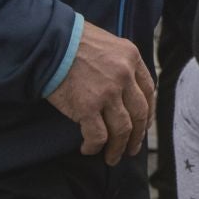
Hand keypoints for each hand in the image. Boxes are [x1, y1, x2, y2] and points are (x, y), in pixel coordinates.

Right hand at [44, 23, 153, 164]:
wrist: (50, 43)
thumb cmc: (73, 41)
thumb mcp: (108, 43)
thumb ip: (120, 63)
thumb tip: (124, 87)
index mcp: (132, 58)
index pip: (149, 91)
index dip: (148, 112)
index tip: (143, 125)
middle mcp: (124, 76)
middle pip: (139, 113)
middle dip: (137, 136)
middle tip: (131, 149)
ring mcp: (108, 93)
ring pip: (122, 129)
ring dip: (118, 148)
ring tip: (112, 158)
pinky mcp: (87, 107)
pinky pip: (98, 136)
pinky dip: (95, 147)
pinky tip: (88, 149)